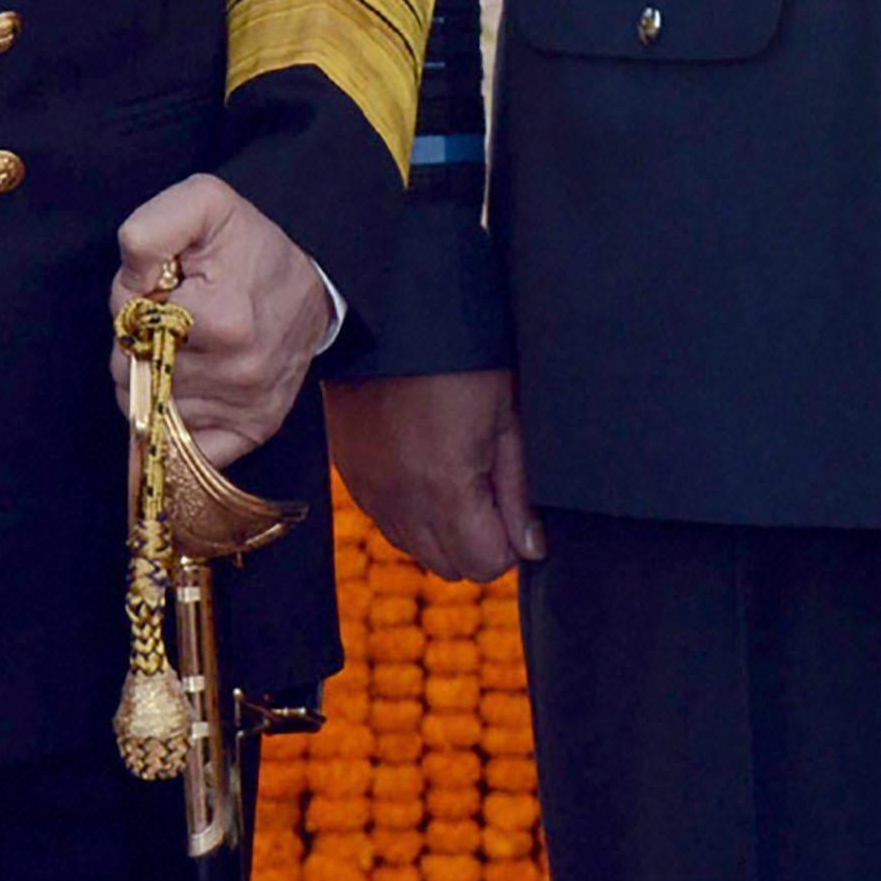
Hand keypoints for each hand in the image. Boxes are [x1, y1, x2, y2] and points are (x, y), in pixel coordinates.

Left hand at [110, 172, 330, 469]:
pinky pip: (187, 449)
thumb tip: (132, 283)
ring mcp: (248, 408)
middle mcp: (238, 374)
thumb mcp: (201, 204)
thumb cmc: (249, 242)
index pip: (128, 328)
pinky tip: (191, 388)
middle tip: (171, 318)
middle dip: (139, 345)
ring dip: (156, 380)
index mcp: (222, 321)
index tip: (161, 288)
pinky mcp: (255, 429)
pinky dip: (177, 424)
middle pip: (136, 377)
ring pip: (154, 412)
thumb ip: (151, 230)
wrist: (313, 274)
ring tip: (186, 345)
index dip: (132, 305)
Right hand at [327, 367, 540, 582]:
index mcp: (444, 487)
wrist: (388, 314)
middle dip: (474, 541)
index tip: (508, 503)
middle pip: (447, 567)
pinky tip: (420, 464)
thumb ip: (519, 490)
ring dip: (438, 528)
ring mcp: (368, 488)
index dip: (506, 542)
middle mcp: (399, 499)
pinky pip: (384, 518)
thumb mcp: (505, 415)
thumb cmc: (458, 357)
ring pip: (413, 547)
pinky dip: (407, 508)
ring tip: (452, 473)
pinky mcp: (349, 472)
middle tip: (485, 487)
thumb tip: (531, 546)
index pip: (483, 565)